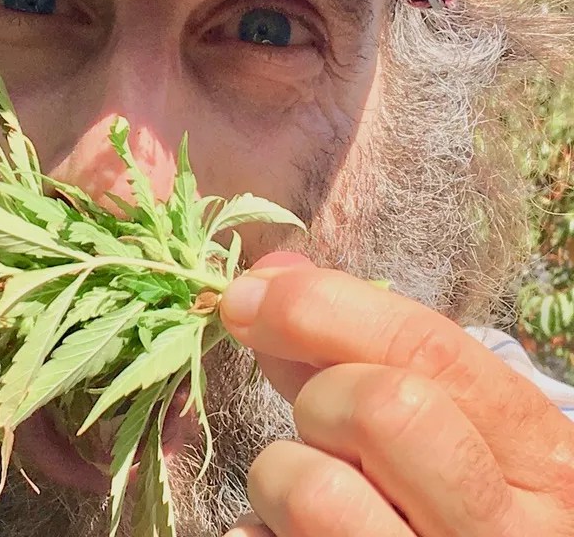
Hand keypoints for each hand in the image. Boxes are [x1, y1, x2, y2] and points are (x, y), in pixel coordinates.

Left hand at [217, 253, 573, 536]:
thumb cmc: (461, 502)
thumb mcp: (453, 425)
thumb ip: (362, 349)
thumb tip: (269, 276)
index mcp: (540, 459)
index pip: (428, 350)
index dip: (319, 306)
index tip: (246, 299)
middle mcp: (507, 532)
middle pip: (380, 409)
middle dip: (320, 400)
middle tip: (323, 427)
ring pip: (311, 490)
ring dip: (280, 476)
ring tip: (311, 492)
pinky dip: (260, 535)